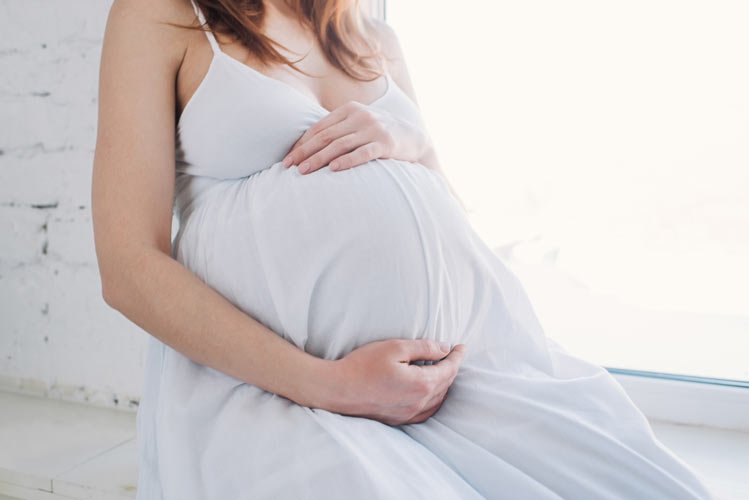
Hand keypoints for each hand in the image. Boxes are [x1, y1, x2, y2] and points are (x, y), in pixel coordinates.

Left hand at [281, 101, 427, 173]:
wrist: (415, 138)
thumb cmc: (379, 133)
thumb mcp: (359, 123)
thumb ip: (338, 128)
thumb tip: (306, 144)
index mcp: (350, 109)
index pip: (319, 128)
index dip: (302, 143)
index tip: (288, 158)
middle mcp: (360, 116)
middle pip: (326, 136)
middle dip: (305, 152)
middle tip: (289, 166)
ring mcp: (374, 129)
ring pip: (340, 145)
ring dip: (319, 159)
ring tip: (304, 171)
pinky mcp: (386, 144)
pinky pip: (363, 153)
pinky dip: (347, 161)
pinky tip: (333, 169)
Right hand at [318, 338, 466, 425]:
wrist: (338, 389)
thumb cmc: (363, 365)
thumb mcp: (395, 348)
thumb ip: (424, 348)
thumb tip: (445, 349)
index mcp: (421, 384)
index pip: (449, 369)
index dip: (457, 356)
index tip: (461, 346)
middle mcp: (419, 402)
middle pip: (446, 384)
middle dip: (452, 368)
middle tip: (454, 354)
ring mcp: (409, 414)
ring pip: (438, 399)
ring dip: (444, 384)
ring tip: (444, 370)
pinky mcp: (398, 419)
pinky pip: (426, 411)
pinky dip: (434, 399)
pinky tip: (429, 391)